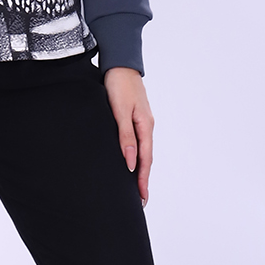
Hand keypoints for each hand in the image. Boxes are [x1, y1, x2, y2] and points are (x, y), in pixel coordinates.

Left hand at [103, 66, 153, 204]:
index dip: (142, 180)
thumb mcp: (120, 111)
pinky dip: (135, 156)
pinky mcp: (134, 118)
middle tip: (140, 201)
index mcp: (145, 126)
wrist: (120, 64)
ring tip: (134, 188)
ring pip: (142, 151)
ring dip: (139, 170)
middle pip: (146, 159)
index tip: (141, 198)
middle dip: (142, 180)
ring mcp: (141, 122)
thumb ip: (125, 137)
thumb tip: (130, 162)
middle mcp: (146, 126)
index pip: (145, 160)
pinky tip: (129, 162)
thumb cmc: (118, 85)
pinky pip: (137, 142)